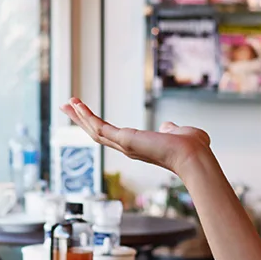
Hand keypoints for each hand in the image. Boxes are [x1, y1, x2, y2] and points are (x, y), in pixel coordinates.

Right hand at [60, 98, 211, 175]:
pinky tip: (77, 105)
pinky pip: (100, 127)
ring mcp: (124, 146)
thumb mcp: (178, 133)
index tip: (86, 116)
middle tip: (66, 107)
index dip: (97, 125)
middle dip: (81, 120)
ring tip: (66, 103)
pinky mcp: (124, 140)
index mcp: (138, 146)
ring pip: (94, 131)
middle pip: (96, 133)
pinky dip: (87, 116)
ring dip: (80, 116)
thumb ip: (170, 129)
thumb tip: (168, 127)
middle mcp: (128, 148)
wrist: (194, 156)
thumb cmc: (192, 148)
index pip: (111, 135)